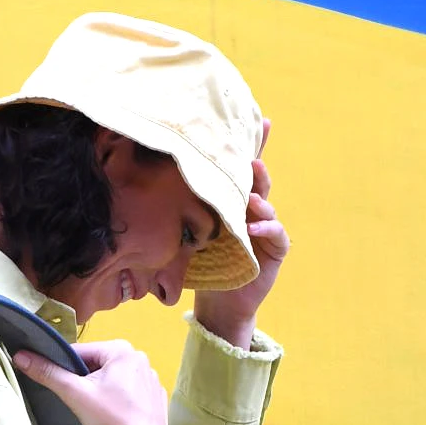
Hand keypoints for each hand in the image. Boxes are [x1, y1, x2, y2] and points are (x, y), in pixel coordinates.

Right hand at [13, 338, 171, 424]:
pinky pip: (131, 392)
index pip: (81, 352)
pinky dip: (121, 400)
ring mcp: (151, 377)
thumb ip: (48, 373)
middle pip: (98, 365)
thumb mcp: (74, 393)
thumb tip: (20, 356)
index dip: (65, 368)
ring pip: (114, 379)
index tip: (61, 386)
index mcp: (121, 349)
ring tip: (100, 412)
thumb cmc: (111, 418)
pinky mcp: (156, 395)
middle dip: (86, 382)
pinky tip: (116, 416)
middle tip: (82, 403)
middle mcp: (139, 357)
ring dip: (103, 391)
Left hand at [193, 115, 288, 350]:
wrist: (217, 302)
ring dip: (259, 199)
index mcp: (230, 200)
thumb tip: (148, 178)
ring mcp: (265, 228)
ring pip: (267, 205)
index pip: (238, 170)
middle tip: (250, 159)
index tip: (255, 122)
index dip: (248, 146)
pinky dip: (268, 229)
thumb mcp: (188, 232)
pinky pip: (277, 234)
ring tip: (250, 196)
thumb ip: (182, 208)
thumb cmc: (200, 264)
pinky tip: (255, 227)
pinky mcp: (274, 250)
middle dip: (256, 167)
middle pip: (257, 181)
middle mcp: (251, 209)